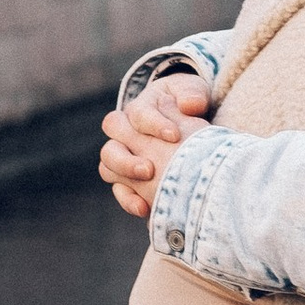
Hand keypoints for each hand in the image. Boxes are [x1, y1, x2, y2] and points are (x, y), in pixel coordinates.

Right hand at [99, 75, 210, 221]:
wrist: (194, 127)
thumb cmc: (191, 105)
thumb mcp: (196, 95)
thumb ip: (193, 95)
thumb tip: (190, 105)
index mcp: (141, 108)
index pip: (137, 114)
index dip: (154, 124)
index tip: (175, 136)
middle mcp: (126, 130)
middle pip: (112, 137)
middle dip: (128, 153)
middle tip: (150, 169)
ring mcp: (126, 156)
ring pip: (108, 165)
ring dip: (125, 175)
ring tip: (147, 184)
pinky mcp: (132, 180)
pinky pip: (120, 190)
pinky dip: (130, 200)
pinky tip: (146, 209)